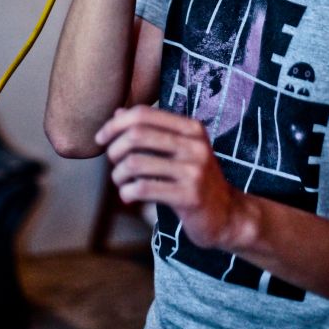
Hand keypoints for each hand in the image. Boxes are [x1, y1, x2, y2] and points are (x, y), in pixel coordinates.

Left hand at [95, 105, 239, 249]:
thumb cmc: (195, 180)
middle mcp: (195, 145)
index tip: (100, 138)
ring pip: (135, 163)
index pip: (143, 113)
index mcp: (191, 128)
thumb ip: (152, 131)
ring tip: (121, 182)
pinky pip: (144, 188)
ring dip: (118, 175)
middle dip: (114, 149)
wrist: (227, 215)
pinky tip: (128, 196)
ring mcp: (194, 170)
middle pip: (137, 134)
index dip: (115, 123)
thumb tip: (118, 113)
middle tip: (113, 164)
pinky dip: (127, 192)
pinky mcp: (189, 197)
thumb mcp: (180, 150)